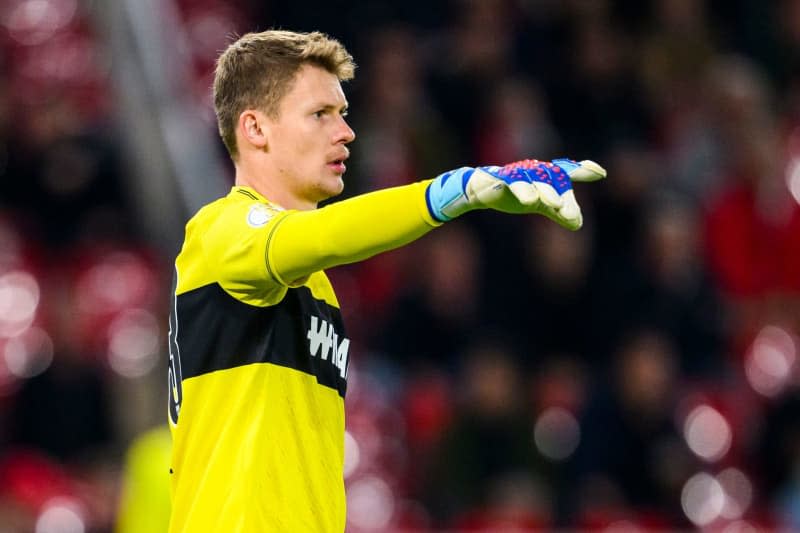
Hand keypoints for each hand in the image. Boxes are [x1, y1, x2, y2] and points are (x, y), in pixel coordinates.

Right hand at [426, 158, 605, 229]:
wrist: (478, 190)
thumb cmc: (512, 193)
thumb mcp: (538, 204)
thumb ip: (558, 212)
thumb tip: (578, 224)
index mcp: (543, 175)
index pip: (565, 171)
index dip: (581, 170)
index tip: (599, 172)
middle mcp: (531, 171)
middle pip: (549, 179)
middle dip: (560, 193)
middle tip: (568, 210)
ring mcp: (513, 174)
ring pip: (530, 181)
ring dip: (543, 192)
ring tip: (555, 204)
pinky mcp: (495, 179)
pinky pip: (508, 183)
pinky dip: (520, 190)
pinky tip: (528, 200)